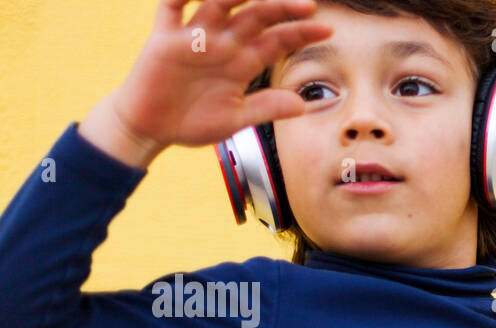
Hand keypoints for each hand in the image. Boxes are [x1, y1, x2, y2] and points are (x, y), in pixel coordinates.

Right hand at [80, 0, 332, 167]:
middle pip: (255, 17)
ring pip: (219, 4)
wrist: (150, 128)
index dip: (300, 33)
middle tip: (307, 4)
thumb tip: (302, 105)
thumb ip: (266, 108)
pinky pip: (171, 6)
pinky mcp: (165, 38)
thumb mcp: (235, 119)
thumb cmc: (192, 122)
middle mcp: (222, 44)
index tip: (327, 29)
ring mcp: (194, 38)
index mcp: (241, 63)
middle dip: (281, 8)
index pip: (276, 41)